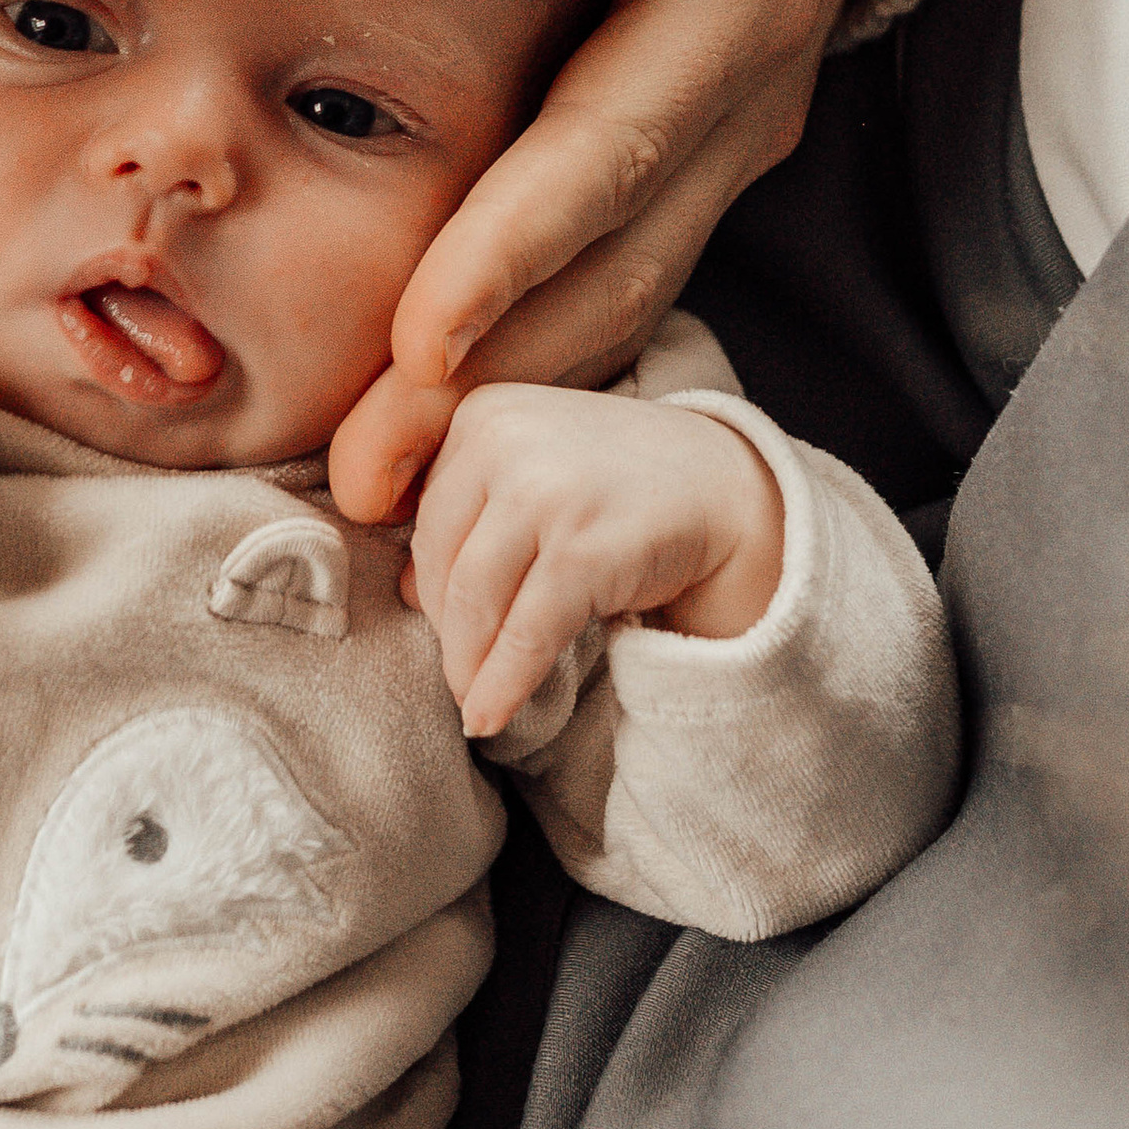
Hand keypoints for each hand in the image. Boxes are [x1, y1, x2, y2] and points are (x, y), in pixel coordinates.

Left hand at [330, 0, 875, 520]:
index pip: (613, 139)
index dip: (517, 242)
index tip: (421, 332)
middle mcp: (749, 98)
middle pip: (614, 260)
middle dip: (494, 372)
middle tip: (372, 470)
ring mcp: (732, 150)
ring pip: (624, 300)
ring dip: (512, 398)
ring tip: (390, 486)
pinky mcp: (699, 178)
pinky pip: (622, 289)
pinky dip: (541, 367)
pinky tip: (449, 432)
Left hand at [407, 382, 786, 735]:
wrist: (724, 487)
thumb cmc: (618, 481)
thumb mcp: (534, 468)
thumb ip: (471, 511)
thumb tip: (404, 588)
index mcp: (483, 414)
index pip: (429, 518)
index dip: (428, 582)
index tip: (440, 623)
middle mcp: (505, 442)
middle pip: (443, 562)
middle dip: (448, 630)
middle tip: (459, 673)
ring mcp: (546, 493)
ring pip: (476, 602)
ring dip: (468, 666)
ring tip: (472, 701)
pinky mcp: (583, 550)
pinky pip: (526, 634)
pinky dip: (502, 683)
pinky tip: (490, 714)